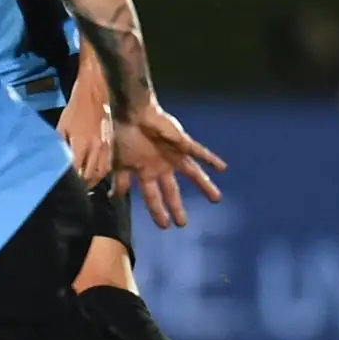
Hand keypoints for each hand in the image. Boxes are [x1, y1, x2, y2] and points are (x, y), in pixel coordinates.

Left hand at [56, 88, 113, 185]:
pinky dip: (101, 175)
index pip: (75, 171)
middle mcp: (96, 149)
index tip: (64, 188)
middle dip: (81, 186)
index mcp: (81, 144)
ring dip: (92, 183)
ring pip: (101, 174)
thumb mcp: (61, 127)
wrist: (95, 93)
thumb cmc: (75, 110)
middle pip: (89, 176)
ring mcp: (106, 147)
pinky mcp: (113, 145)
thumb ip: (59, 146)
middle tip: (73, 191)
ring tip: (83, 187)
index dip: (70, 182)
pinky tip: (95, 176)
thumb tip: (54, 162)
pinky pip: (109, 166)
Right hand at [111, 99, 226, 228]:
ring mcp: (174, 156)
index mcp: (145, 172)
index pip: (152, 197)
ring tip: (216, 200)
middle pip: (172, 191)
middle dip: (176, 208)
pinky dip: (211, 160)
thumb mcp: (118, 163)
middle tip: (182, 224)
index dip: (157, 211)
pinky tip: (223, 169)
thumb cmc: (123, 136)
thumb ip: (120, 181)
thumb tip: (115, 199)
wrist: (131, 113)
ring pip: (193, 174)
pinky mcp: (182, 143)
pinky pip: (200, 152)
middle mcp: (161, 166)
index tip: (164, 226)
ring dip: (204, 187)